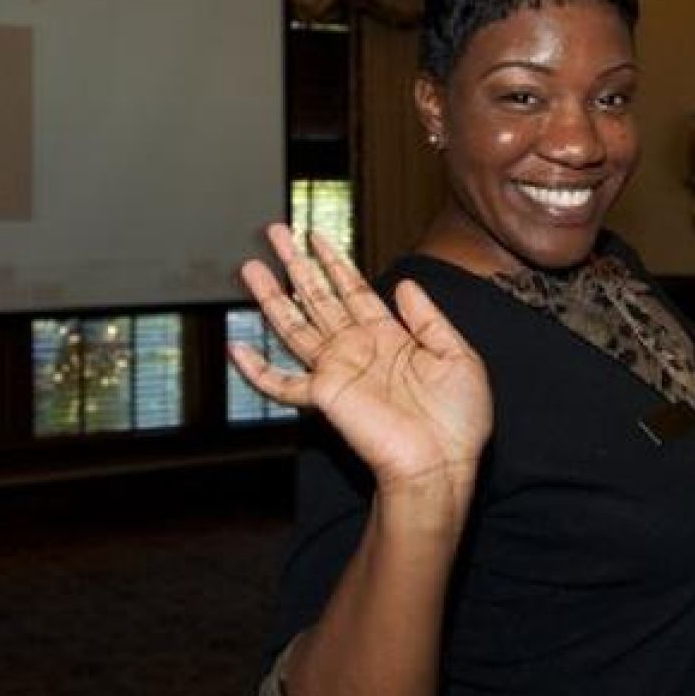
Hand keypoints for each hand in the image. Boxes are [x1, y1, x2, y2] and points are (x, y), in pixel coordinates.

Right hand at [229, 226, 492, 510]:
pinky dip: (258, 369)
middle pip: (318, 297)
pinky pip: (282, 384)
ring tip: (251, 266)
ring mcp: (337, 371)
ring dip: (272, 296)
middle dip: (297, 263)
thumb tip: (403, 283)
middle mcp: (357, 349)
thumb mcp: (457, 355)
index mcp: (389, 337)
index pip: (354, 290)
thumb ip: (429, 318)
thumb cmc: (458, 420)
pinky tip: (236, 348)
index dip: (334, 261)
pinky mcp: (325, 397)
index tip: (316, 234)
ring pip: (295, 326)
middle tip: (276, 231)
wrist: (443, 464)